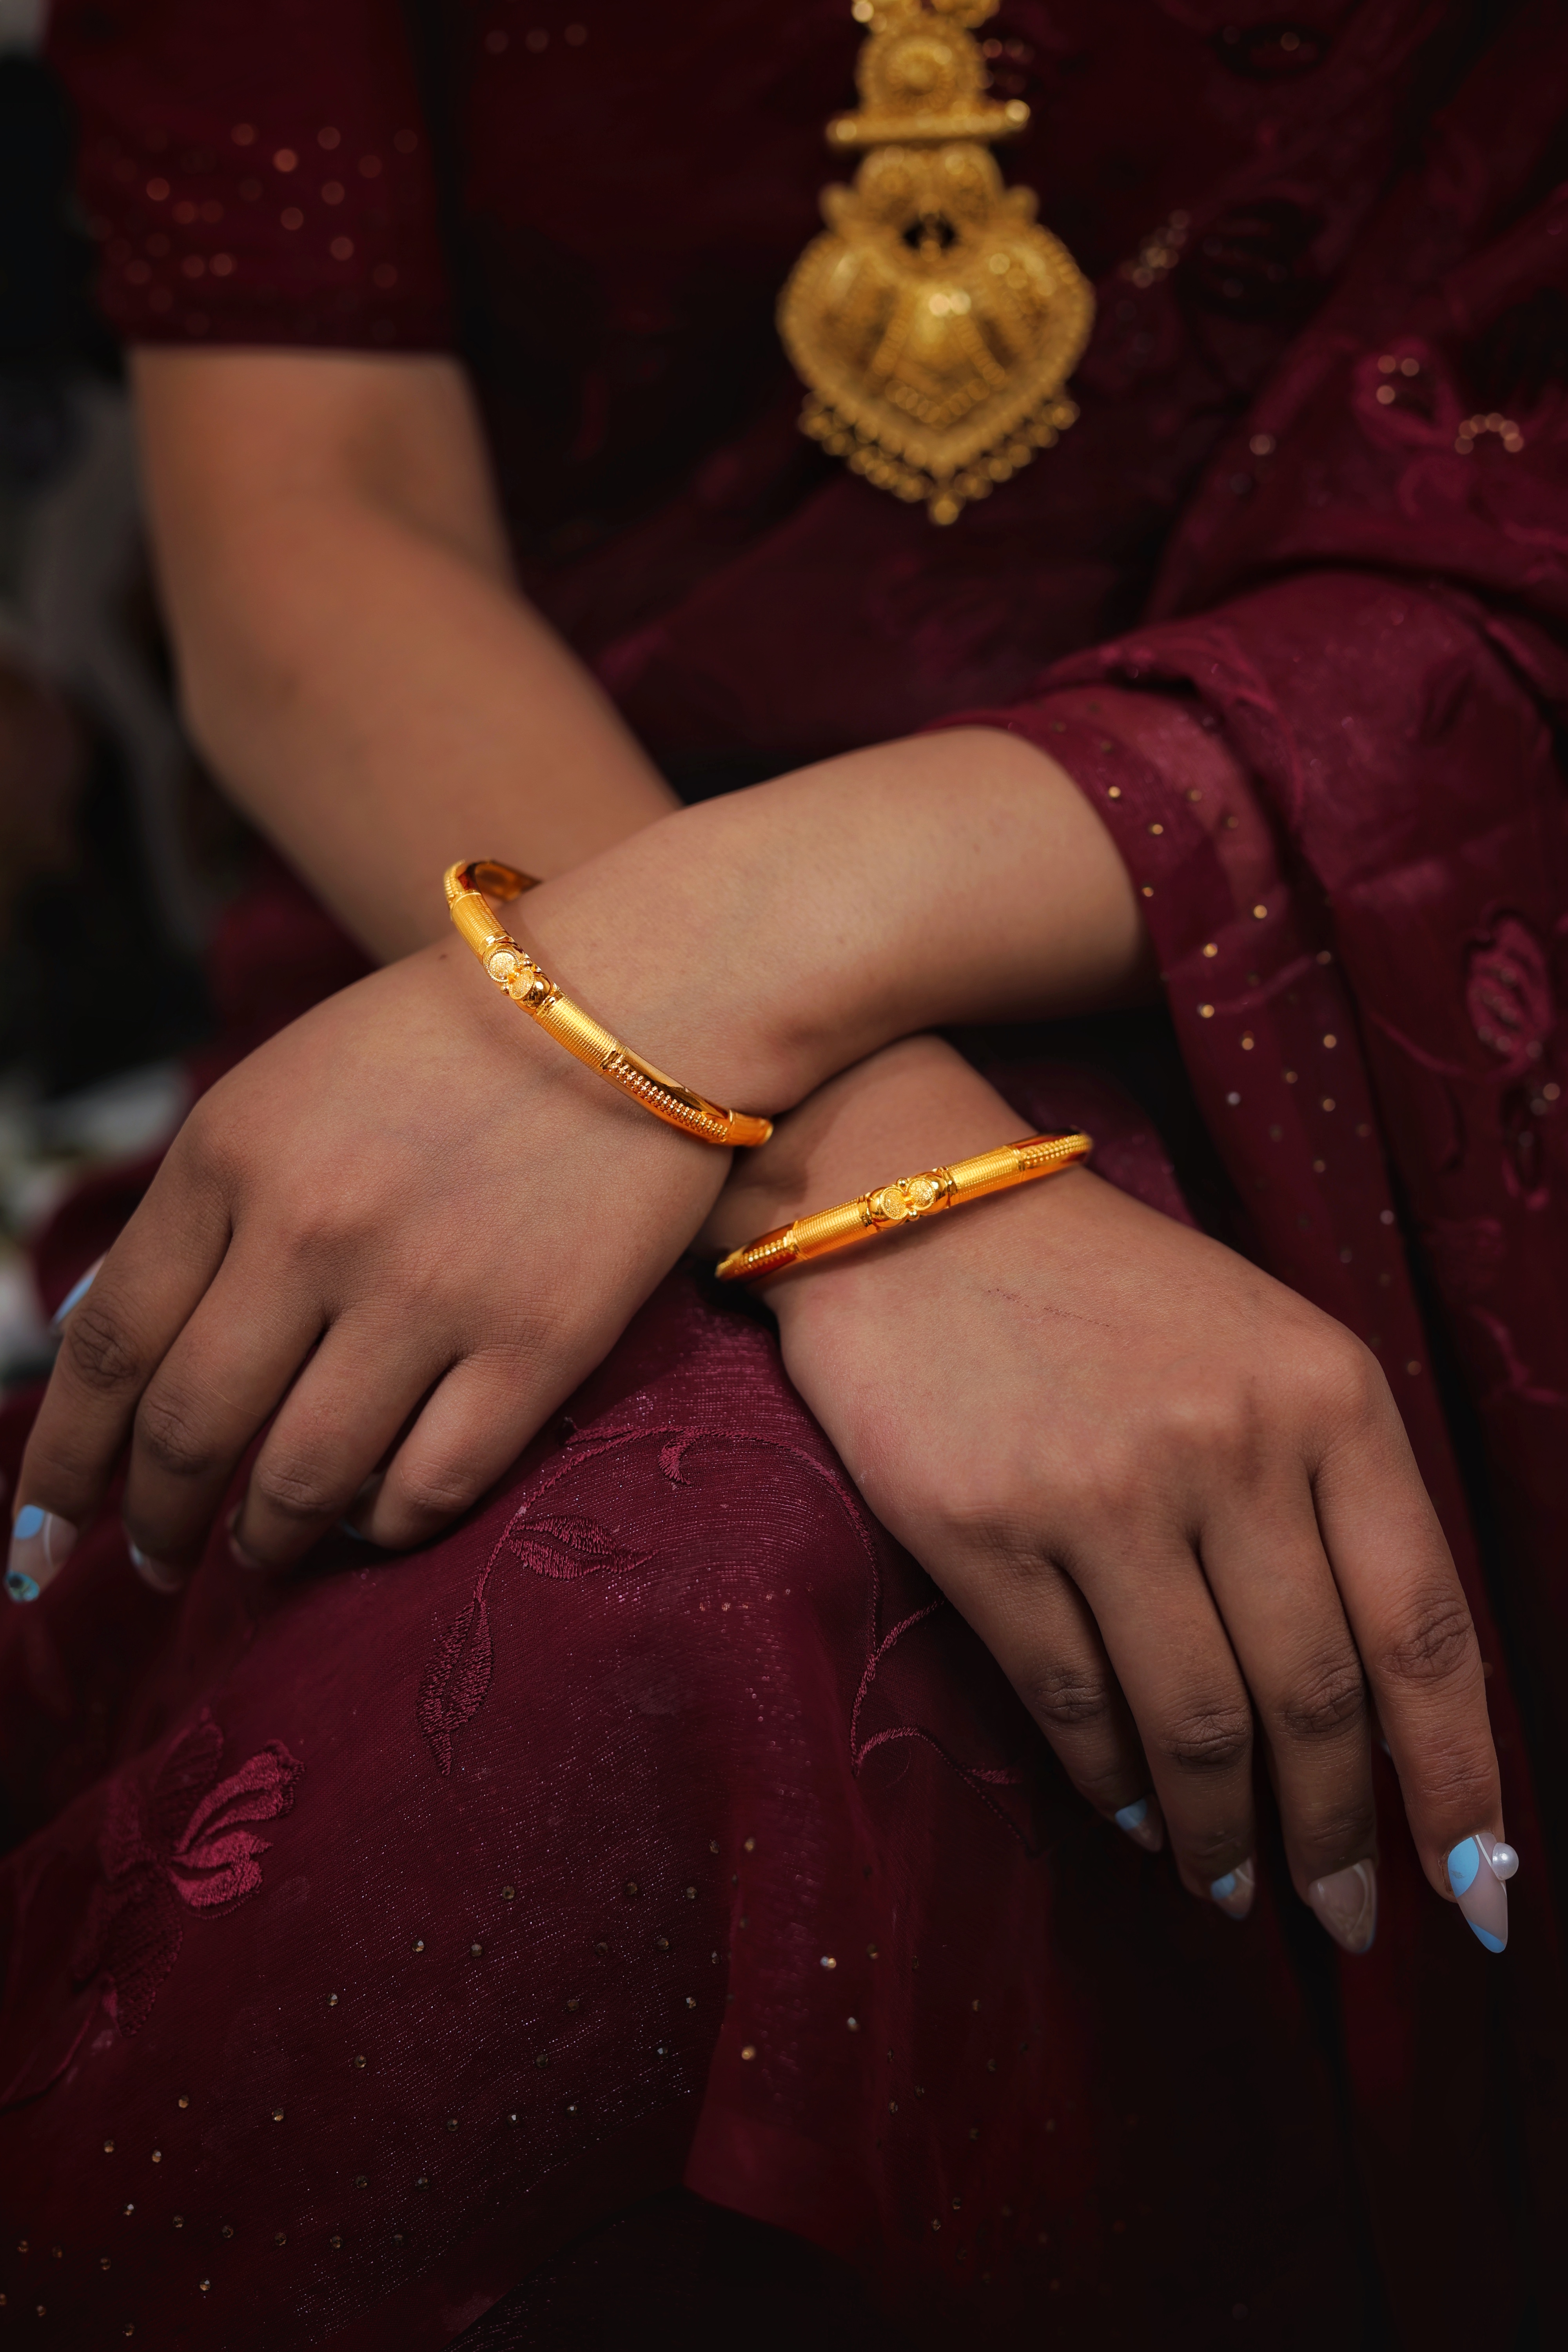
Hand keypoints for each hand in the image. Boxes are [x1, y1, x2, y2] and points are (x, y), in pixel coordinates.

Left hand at [9, 938, 731, 1586]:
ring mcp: (428, 1291)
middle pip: (189, 1433)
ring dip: (266, 1541)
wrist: (642, 994)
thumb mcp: (286, 1090)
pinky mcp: (537, 1340)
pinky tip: (376, 1518)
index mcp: (232, 1153)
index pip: (107, 1347)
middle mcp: (313, 1229)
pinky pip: (430, 1486)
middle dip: (156, 1524)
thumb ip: (205, 1210)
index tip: (40, 1531)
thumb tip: (129, 1351)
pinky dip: (385, 1526)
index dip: (61, 1463)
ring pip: (302, 1482)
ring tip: (265, 1549)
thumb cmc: (453, 1042)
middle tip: (157, 1563)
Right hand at [710, 1037, 1504, 1950]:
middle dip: (1340, 1838)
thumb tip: (1369, 1709)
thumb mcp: (1262, 1351)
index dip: (1459, 1782)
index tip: (1478, 1893)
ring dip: (1226, 1834)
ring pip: (1197, 1721)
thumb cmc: (1110, 1293)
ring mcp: (1102, 1489)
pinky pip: (1076, 1701)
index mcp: (1325, 1396)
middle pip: (1315, 1698)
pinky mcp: (985, 1528)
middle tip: (1346, 1917)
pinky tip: (1139, 1817)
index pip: (1424, 1629)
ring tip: (1232, 1885)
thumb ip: (1328, 1503)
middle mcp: (1228, 1444)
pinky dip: (1116, 1784)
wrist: (916, 1208)